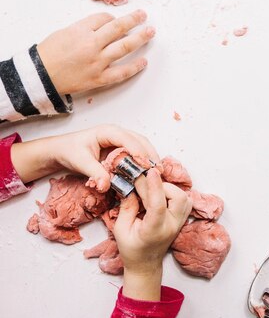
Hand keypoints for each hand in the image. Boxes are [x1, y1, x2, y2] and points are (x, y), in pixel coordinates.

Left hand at [11, 124, 158, 188]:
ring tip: (158, 173)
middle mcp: (118, 133)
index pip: (128, 139)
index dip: (138, 152)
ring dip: (150, 158)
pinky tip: (149, 172)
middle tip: (158, 171)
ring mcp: (122, 140)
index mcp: (108, 132)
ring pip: (142, 146)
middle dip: (151, 155)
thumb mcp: (79, 162)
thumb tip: (106, 185)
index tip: (146, 165)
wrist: (61, 150)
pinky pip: (138, 152)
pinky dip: (145, 162)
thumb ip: (94, 173)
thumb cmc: (70, 151)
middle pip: (141, 141)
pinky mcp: (123, 149)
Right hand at [37, 10, 153, 95]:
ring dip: (140, 38)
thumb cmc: (49, 53)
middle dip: (133, 20)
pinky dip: (134, 67)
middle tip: (143, 15)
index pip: (104, 18)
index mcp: (80, 31)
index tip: (116, 20)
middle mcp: (91, 45)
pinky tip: (144, 61)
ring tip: (150, 31)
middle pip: (118, 28)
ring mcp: (97, 62)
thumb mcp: (65, 32)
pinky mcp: (99, 78)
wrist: (40, 76)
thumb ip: (86, 28)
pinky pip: (121, 72)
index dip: (112, 18)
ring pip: (124, 47)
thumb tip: (107, 25)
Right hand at [114, 170, 191, 300]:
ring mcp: (180, 222)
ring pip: (184, 197)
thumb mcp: (121, 230)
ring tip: (152, 190)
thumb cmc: (131, 249)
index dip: (155, 187)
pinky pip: (185, 200)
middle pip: (178, 198)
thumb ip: (126, 207)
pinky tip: (161, 194)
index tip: (150, 171)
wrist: (146, 264)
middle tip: (144, 183)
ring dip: (169, 189)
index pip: (158, 205)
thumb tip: (131, 185)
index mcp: (154, 231)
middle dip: (161, 185)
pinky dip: (174, 193)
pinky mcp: (183, 219)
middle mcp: (171, 225)